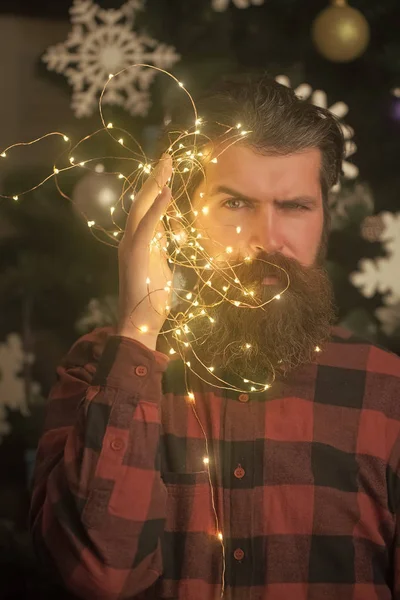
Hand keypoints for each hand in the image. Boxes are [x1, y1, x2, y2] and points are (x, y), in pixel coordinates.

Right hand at [117, 154, 172, 345]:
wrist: (139, 322)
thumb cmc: (151, 300)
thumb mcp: (159, 268)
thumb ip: (159, 250)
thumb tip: (164, 236)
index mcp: (138, 242)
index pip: (147, 209)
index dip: (156, 188)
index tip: (167, 171)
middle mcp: (131, 240)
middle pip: (142, 202)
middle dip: (155, 178)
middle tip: (168, 158)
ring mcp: (131, 246)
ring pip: (142, 208)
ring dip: (155, 185)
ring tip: (166, 165)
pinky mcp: (136, 254)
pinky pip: (147, 226)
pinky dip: (156, 207)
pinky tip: (165, 191)